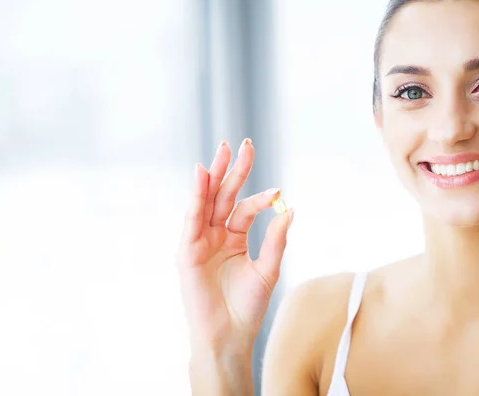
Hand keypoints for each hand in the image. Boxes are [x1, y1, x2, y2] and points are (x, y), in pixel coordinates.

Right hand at [177, 138, 293, 352]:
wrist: (228, 336)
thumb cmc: (247, 308)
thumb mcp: (267, 269)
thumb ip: (276, 240)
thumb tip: (291, 209)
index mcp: (234, 239)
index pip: (245, 208)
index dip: (261, 198)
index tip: (278, 192)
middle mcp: (215, 236)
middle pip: (223, 196)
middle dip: (233, 170)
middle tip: (243, 143)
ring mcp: (199, 241)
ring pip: (206, 201)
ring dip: (213, 175)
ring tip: (223, 150)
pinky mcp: (187, 251)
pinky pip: (192, 218)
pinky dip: (196, 196)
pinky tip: (202, 174)